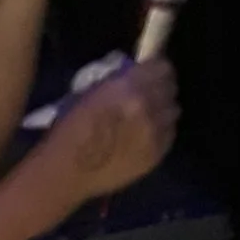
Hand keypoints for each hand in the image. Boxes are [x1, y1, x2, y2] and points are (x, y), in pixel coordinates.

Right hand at [37, 58, 178, 205]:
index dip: (155, 69)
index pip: (163, 67)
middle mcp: (149, 108)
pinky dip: (160, 132)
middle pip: (172, 89)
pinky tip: (144, 136)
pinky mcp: (157, 156)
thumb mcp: (91, 90)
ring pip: (173, 111)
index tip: (149, 73)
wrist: (66, 172)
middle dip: (160, 88)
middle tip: (147, 95)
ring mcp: (156, 134)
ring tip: (146, 118)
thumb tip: (137, 75)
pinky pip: (169, 134)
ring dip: (161, 111)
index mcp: (130, 87)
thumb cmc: (69, 128)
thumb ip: (120, 80)